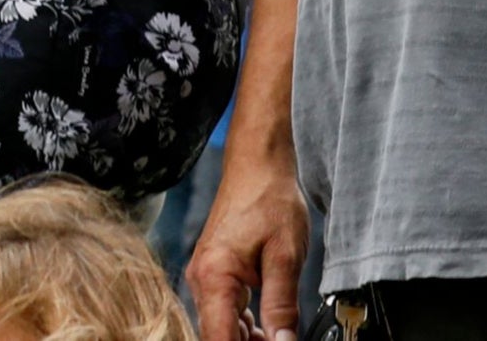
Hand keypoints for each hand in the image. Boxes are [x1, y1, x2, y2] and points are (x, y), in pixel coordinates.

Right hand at [186, 145, 308, 340]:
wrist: (258, 164)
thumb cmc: (269, 198)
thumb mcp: (285, 256)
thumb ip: (282, 306)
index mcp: (214, 276)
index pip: (218, 339)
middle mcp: (201, 279)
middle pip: (217, 336)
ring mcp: (205, 276)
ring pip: (220, 327)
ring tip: (279, 337)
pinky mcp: (214, 273)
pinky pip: (224, 312)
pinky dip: (243, 326)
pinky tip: (266, 328)